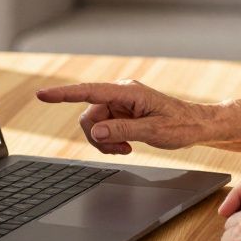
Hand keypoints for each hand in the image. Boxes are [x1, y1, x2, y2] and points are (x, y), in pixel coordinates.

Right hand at [35, 80, 215, 154]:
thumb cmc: (181, 125)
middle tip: (120, 149)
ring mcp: (121, 104)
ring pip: (94, 124)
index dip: (63, 94)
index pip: (89, 92)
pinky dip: (111, 140)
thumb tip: (96, 131)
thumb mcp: (153, 131)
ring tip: (127, 148)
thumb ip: (122, 130)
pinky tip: (127, 146)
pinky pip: (104, 128)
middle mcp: (121, 94)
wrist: (197, 126)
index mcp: (128, 92)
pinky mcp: (123, 113)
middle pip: (89, 115)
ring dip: (105, 141)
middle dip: (98, 136)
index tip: (42, 95)